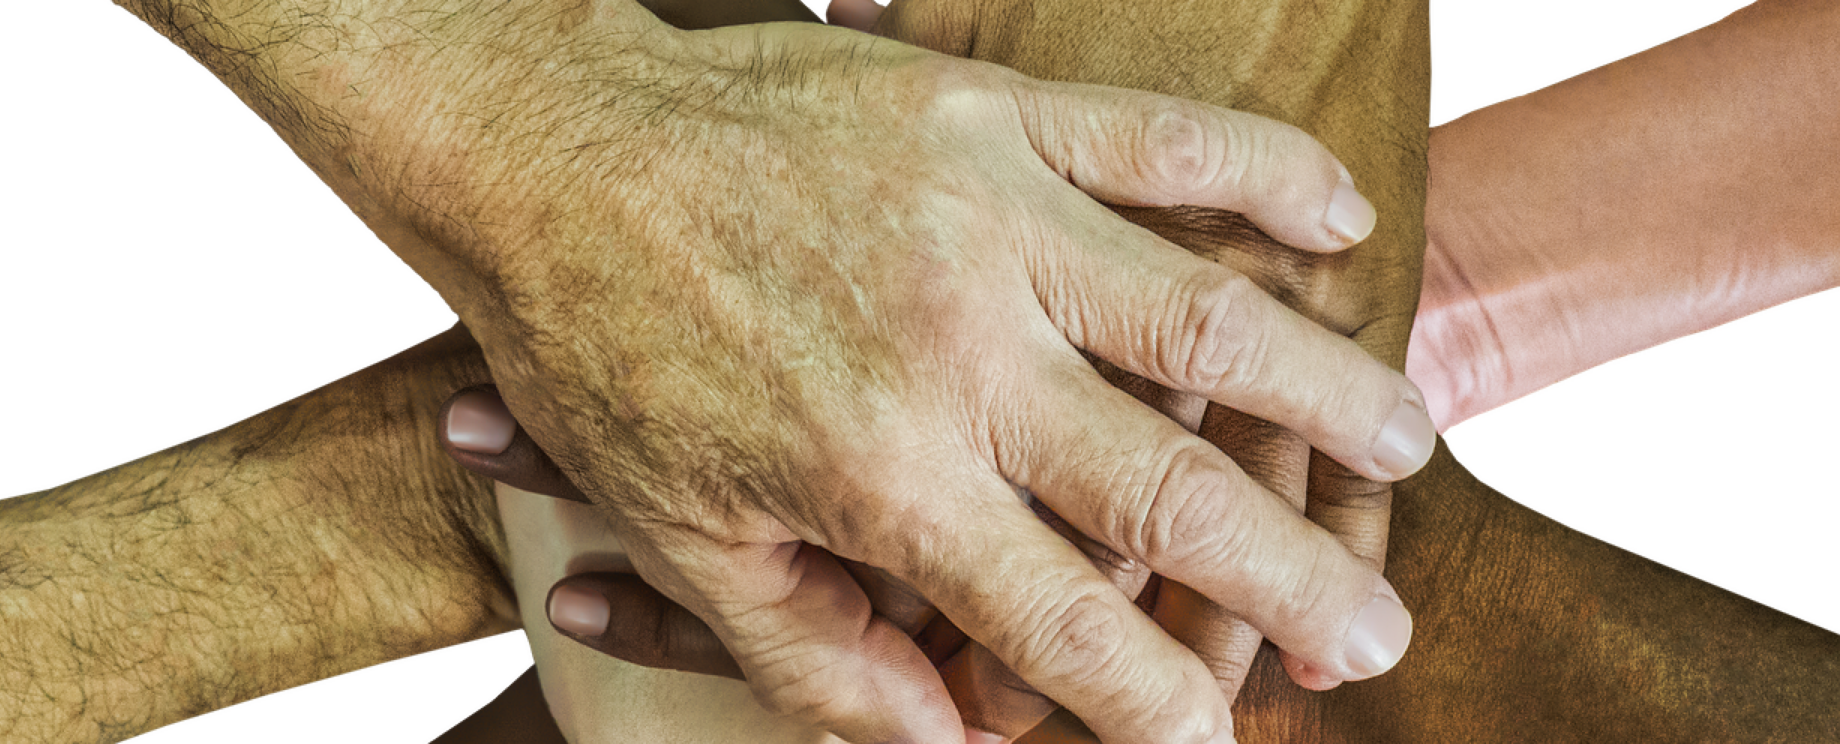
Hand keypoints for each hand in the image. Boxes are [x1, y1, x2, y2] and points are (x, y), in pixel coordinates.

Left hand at [451, 17, 1428, 743]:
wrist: (542, 144)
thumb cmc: (598, 346)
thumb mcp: (684, 533)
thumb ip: (820, 655)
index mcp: (881, 479)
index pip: (1066, 630)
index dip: (1159, 712)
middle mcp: (958, 358)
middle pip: (1173, 492)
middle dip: (1294, 579)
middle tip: (1381, 634)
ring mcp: (985, 224)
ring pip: (1206, 315)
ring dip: (1326, 387)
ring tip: (1408, 439)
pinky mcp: (988, 115)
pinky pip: (1162, 139)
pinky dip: (1266, 177)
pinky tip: (1342, 221)